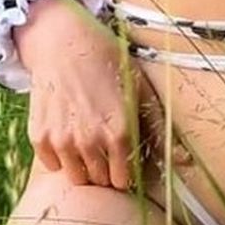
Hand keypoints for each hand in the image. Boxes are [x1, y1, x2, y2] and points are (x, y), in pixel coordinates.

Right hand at [19, 0, 182, 189]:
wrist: (64, 43)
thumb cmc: (107, 62)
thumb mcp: (141, 90)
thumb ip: (160, 129)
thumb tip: (185, 161)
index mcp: (120, 132)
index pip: (123, 180)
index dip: (124, 173)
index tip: (122, 163)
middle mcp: (90, 141)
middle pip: (100, 181)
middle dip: (105, 172)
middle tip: (104, 152)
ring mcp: (62, 140)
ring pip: (76, 178)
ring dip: (83, 167)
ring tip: (86, 145)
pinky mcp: (40, 136)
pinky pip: (52, 166)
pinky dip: (59, 157)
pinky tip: (67, 135)